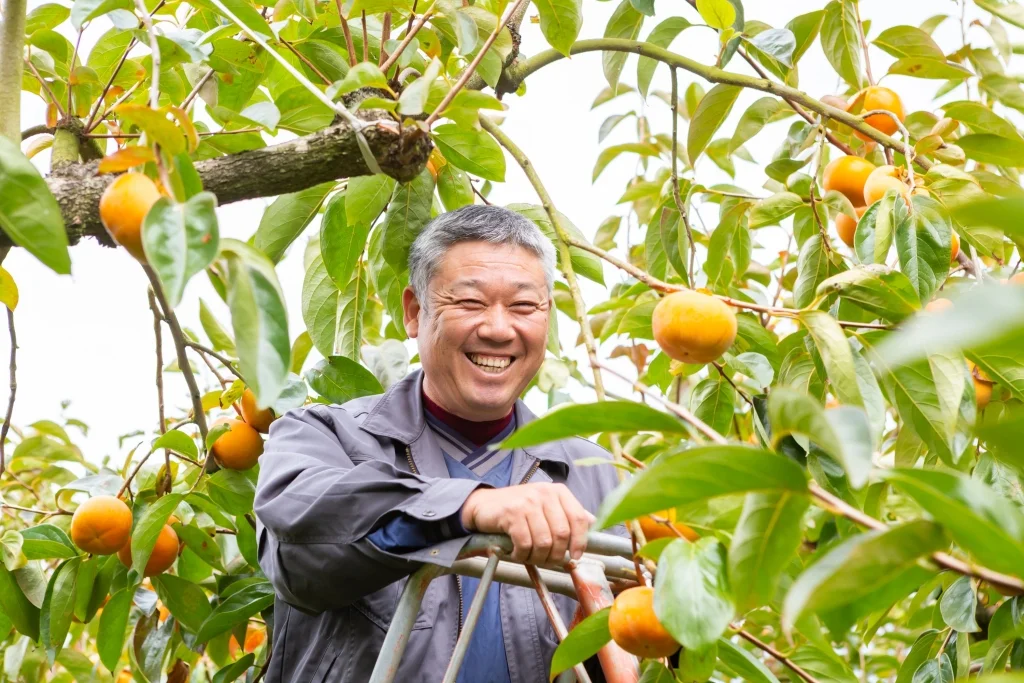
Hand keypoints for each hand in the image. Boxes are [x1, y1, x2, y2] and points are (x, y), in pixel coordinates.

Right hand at [460, 483, 594, 564]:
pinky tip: (516, 553)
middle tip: (546, 561)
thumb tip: (592, 523)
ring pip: (544, 542)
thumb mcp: (545, 507)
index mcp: (558, 492)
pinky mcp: (512, 512)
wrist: (483, 505)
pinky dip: (522, 555)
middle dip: (556, 555)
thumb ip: (567, 514)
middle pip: (562, 534)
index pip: (579, 519)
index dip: (580, 542)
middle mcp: (545, 493)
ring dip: (537, 557)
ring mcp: (528, 501)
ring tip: (529, 557)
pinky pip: (525, 543)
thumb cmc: (517, 510)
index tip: (575, 556)